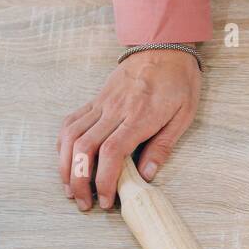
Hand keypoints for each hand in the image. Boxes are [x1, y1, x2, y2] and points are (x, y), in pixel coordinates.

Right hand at [57, 49, 200, 209]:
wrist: (163, 46)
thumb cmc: (179, 81)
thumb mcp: (184, 114)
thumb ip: (164, 145)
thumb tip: (147, 175)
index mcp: (140, 116)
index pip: (113, 152)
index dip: (105, 179)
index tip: (106, 200)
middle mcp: (115, 110)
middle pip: (86, 148)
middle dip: (80, 180)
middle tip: (85, 203)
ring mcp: (101, 104)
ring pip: (71, 136)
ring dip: (66, 166)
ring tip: (71, 188)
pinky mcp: (95, 99)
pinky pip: (71, 122)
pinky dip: (64, 144)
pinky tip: (66, 160)